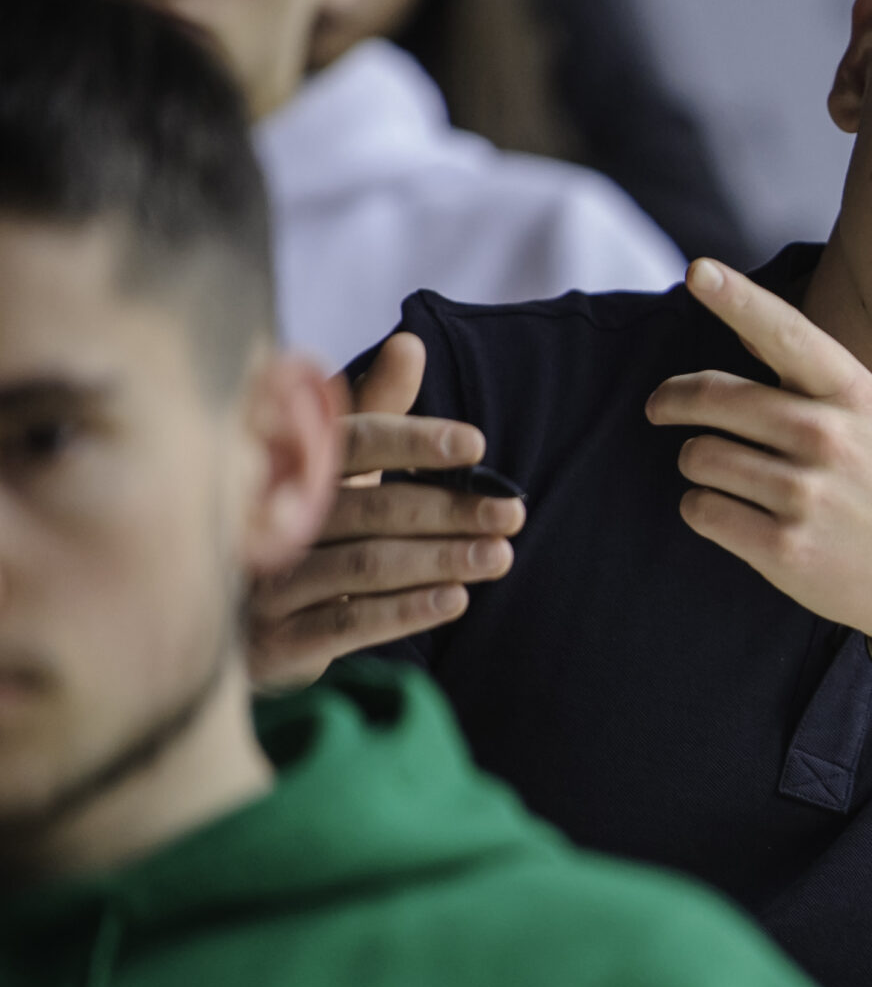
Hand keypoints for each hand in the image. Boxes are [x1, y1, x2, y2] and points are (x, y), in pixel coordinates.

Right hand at [245, 333, 524, 687]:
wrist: (246, 628)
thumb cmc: (307, 529)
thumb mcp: (338, 469)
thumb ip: (375, 411)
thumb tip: (410, 343)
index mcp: (283, 468)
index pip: (350, 443)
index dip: (411, 440)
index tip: (477, 444)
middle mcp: (266, 522)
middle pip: (369, 507)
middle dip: (448, 510)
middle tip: (511, 513)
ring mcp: (265, 585)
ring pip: (364, 564)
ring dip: (440, 559)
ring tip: (499, 556)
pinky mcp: (273, 643)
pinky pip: (344, 623)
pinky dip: (405, 610)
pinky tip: (455, 601)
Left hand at [645, 259, 871, 636]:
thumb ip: (813, 378)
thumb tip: (745, 329)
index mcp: (857, 397)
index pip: (788, 334)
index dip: (738, 299)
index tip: (699, 271)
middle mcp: (831, 437)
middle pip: (713, 399)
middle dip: (673, 402)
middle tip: (662, 409)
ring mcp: (807, 495)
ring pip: (698, 458)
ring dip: (698, 465)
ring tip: (729, 477)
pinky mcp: (784, 548)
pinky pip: (701, 510)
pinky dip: (704, 510)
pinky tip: (734, 516)